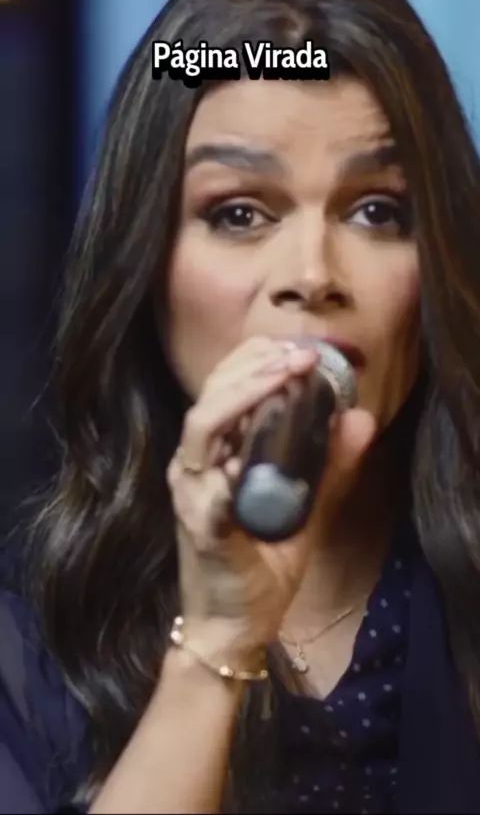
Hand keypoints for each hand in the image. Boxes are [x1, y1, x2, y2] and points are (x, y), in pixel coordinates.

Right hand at [167, 337, 375, 668]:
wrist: (233, 623)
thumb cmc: (263, 562)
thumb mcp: (308, 506)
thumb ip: (332, 465)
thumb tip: (361, 416)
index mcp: (215, 456)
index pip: (223, 391)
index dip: (255, 361)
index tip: (298, 348)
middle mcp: (195, 468)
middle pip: (210, 399)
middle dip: (252, 368)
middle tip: (298, 356)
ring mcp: (192, 497)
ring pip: (201, 431)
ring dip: (240, 398)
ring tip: (281, 376)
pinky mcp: (200, 531)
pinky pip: (205, 499)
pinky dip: (224, 477)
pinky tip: (245, 461)